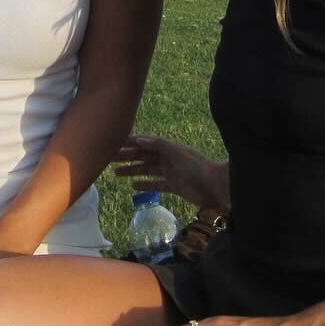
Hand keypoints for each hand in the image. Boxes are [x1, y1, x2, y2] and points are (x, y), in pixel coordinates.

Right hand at [111, 135, 228, 208]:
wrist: (216, 186)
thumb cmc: (198, 167)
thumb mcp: (177, 152)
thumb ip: (159, 144)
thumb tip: (140, 138)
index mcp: (168, 147)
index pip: (145, 143)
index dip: (130, 143)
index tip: (114, 143)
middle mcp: (168, 158)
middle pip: (143, 156)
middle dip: (127, 157)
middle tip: (108, 159)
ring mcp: (170, 172)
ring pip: (146, 170)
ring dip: (131, 170)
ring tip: (115, 173)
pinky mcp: (174, 186)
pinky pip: (155, 184)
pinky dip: (145, 185)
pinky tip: (133, 186)